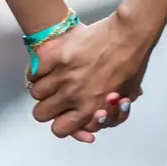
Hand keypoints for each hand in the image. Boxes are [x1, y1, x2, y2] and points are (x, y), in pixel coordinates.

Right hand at [28, 10, 151, 139]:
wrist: (128, 36)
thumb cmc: (132, 64)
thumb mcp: (125, 97)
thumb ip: (110, 113)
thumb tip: (95, 120)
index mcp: (89, 109)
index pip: (59, 129)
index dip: (61, 123)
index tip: (65, 114)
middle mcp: (72, 96)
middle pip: (41, 114)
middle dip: (48, 108)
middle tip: (56, 98)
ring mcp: (62, 76)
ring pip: (35, 92)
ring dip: (43, 88)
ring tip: (52, 80)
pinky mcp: (57, 56)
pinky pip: (35, 71)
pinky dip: (38, 70)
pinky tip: (48, 67)